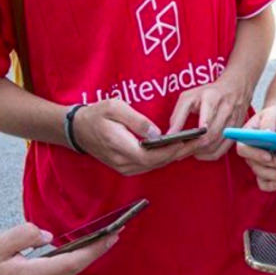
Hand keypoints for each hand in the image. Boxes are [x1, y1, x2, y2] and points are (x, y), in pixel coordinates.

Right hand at [0, 223, 116, 274]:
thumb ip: (24, 235)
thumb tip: (47, 236)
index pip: (75, 260)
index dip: (97, 248)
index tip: (114, 234)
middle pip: (78, 266)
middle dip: (98, 249)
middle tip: (115, 231)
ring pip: (70, 272)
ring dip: (84, 255)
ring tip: (99, 238)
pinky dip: (70, 263)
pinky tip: (74, 252)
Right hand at [72, 99, 193, 175]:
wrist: (78, 129)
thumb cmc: (96, 114)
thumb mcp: (115, 107)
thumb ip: (137, 121)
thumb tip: (157, 133)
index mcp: (120, 146)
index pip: (151, 155)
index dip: (170, 150)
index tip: (186, 141)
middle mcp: (122, 162)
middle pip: (156, 162)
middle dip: (178, 153)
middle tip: (197, 142)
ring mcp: (123, 167)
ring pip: (154, 166)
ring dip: (173, 157)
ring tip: (191, 145)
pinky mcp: (125, 167)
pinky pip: (148, 165)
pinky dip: (163, 158)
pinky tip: (175, 149)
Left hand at [169, 73, 251, 160]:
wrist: (235, 89)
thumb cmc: (209, 93)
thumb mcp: (189, 97)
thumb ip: (178, 115)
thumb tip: (170, 134)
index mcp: (213, 99)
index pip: (208, 115)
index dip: (200, 127)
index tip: (186, 140)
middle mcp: (226, 111)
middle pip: (210, 135)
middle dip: (191, 147)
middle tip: (176, 153)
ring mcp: (233, 124)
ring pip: (215, 145)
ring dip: (198, 152)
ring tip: (185, 152)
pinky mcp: (235, 134)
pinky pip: (222, 151)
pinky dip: (208, 155)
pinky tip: (198, 152)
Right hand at [235, 104, 275, 191]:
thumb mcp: (274, 113)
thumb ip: (269, 121)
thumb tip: (267, 132)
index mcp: (246, 136)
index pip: (243, 149)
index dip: (255, 155)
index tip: (269, 157)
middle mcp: (249, 151)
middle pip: (254, 165)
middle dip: (272, 167)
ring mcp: (256, 162)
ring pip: (261, 175)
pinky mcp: (264, 170)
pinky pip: (263, 183)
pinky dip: (271, 186)